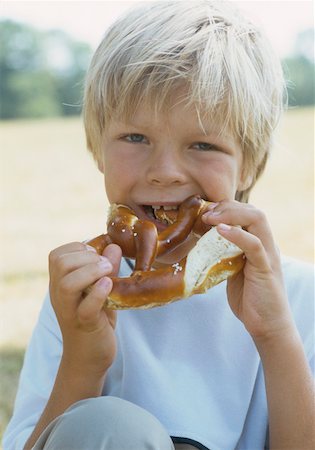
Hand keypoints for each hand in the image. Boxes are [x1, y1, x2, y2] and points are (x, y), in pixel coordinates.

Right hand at [48, 242, 121, 378]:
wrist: (89, 359)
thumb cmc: (96, 320)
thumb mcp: (101, 289)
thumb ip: (106, 268)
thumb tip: (114, 246)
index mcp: (60, 284)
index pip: (57, 255)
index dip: (78, 248)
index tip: (96, 255)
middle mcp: (59, 295)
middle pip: (60, 263)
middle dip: (86, 256)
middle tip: (106, 265)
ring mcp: (70, 311)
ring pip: (67, 283)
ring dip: (91, 271)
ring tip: (108, 273)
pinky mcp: (84, 325)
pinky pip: (86, 307)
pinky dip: (99, 293)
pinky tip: (109, 286)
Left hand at [203, 201, 293, 342]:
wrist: (266, 325)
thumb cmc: (249, 297)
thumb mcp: (233, 269)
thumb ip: (225, 254)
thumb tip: (201, 243)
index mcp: (259, 242)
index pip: (248, 212)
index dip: (227, 207)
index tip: (205, 211)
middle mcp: (267, 244)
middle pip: (253, 210)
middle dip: (227, 206)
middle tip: (205, 212)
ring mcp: (268, 254)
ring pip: (257, 219)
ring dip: (231, 214)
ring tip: (209, 218)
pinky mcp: (266, 268)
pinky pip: (253, 244)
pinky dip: (236, 234)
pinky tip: (220, 230)